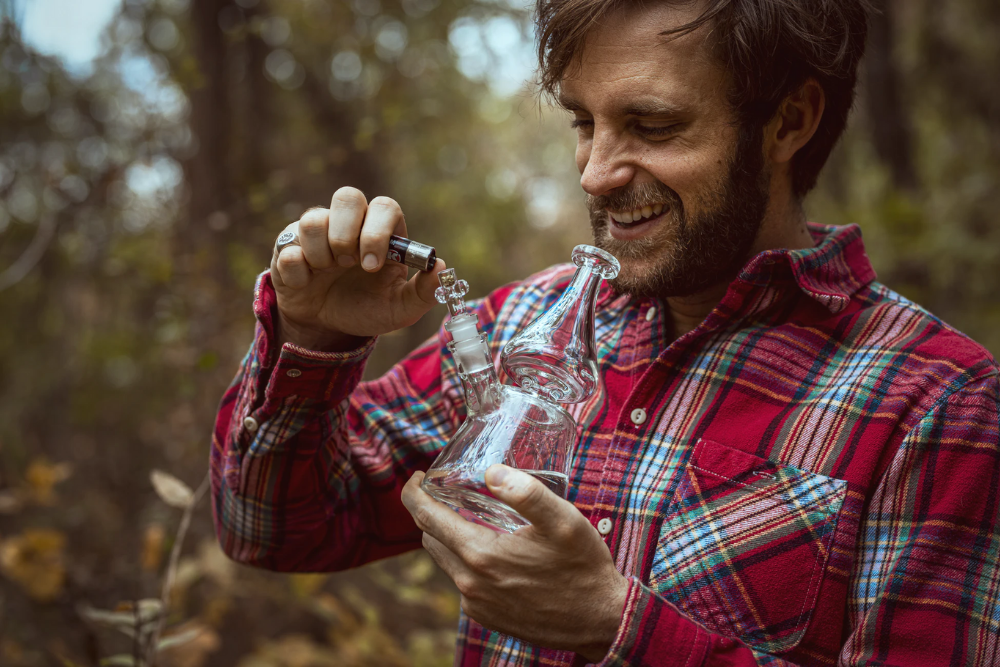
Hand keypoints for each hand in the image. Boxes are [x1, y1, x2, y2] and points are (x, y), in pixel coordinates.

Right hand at [271, 187, 445, 349]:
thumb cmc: (366, 308)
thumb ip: (424, 292)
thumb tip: (442, 267)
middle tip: (348, 264)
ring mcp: (317, 232)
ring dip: (321, 254)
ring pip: (312, 219)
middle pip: (347, 196)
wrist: (327, 327)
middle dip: (347, 233)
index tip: (372, 265)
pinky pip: (287, 248)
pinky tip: (307, 283)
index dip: (377, 232)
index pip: (384, 207)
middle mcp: (349, 223)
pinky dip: (298, 272)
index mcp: (381, 231)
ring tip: (328, 273)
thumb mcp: (399, 308)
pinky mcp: (288, 246)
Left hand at [401, 465, 628, 661]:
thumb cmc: (583, 567)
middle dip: (432, 513)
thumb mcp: (563, 520)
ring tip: (472, 516)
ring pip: (447, 561)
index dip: (414, 493)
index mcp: (480, 555)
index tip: (416, 477)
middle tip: (448, 492)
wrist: (600, 620)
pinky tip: (494, 551)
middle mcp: (470, 583)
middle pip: (432, 539)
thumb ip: (527, 493)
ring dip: (452, 538)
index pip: (427, 518)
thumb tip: (491, 471)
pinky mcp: (486, 617)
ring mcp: (476, 604)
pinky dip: (468, 562)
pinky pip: (464, 582)